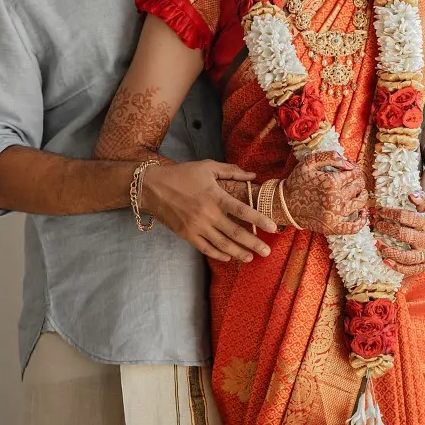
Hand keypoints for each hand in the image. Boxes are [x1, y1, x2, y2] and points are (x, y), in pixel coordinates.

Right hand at [143, 159, 276, 263]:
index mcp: (215, 196)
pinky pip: (206, 249)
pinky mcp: (187, 235)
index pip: (242, 210)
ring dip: (239, 252)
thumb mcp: (207, 167)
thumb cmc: (181, 175)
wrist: (152, 188)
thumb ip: (231, 171)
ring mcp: (197, 227)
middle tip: (267, 252)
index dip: (259, 219)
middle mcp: (208, 214)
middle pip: (235, 233)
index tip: (273, 228)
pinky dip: (218, 255)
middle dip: (253, 244)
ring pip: (222, 245)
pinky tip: (229, 257)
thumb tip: (252, 175)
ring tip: (251, 258)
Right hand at [283, 151, 368, 234]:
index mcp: (330, 182)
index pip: (354, 173)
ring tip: (359, 192)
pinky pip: (354, 227)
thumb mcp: (309, 161)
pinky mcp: (332, 227)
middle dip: (358, 180)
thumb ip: (329, 157)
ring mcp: (334, 215)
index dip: (354, 168)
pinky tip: (362, 212)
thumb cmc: (297, 182)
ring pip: (360, 203)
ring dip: (362, 195)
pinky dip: (362, 220)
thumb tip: (350, 163)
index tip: (349, 168)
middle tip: (353, 178)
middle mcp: (335, 199)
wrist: (285, 205)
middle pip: (358, 187)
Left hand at [375, 191, 424, 277]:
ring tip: (377, 244)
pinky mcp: (422, 265)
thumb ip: (420, 199)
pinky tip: (385, 260)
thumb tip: (411, 194)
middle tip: (376, 225)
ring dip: (390, 251)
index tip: (379, 211)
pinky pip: (409, 269)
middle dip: (388, 229)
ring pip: (407, 257)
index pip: (408, 217)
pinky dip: (396, 266)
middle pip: (405, 235)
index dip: (391, 213)